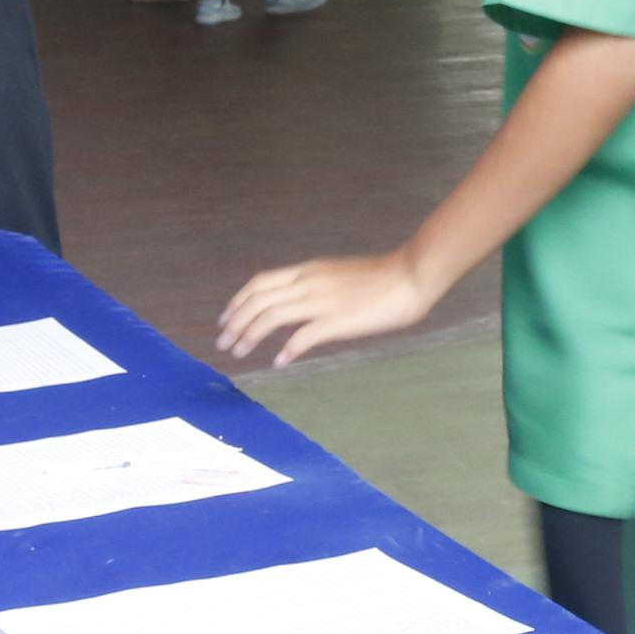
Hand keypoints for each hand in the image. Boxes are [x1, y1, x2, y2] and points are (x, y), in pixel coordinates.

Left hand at [219, 250, 435, 366]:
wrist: (411, 274)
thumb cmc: (382, 277)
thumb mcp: (338, 275)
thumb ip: (314, 290)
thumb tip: (294, 312)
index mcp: (309, 270)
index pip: (260, 282)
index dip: (238, 301)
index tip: (226, 319)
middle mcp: (309, 282)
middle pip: (258, 299)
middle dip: (235, 321)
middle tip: (223, 343)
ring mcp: (322, 300)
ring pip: (271, 316)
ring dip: (250, 335)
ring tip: (238, 353)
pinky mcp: (338, 320)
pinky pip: (303, 336)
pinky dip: (287, 350)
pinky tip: (280, 363)